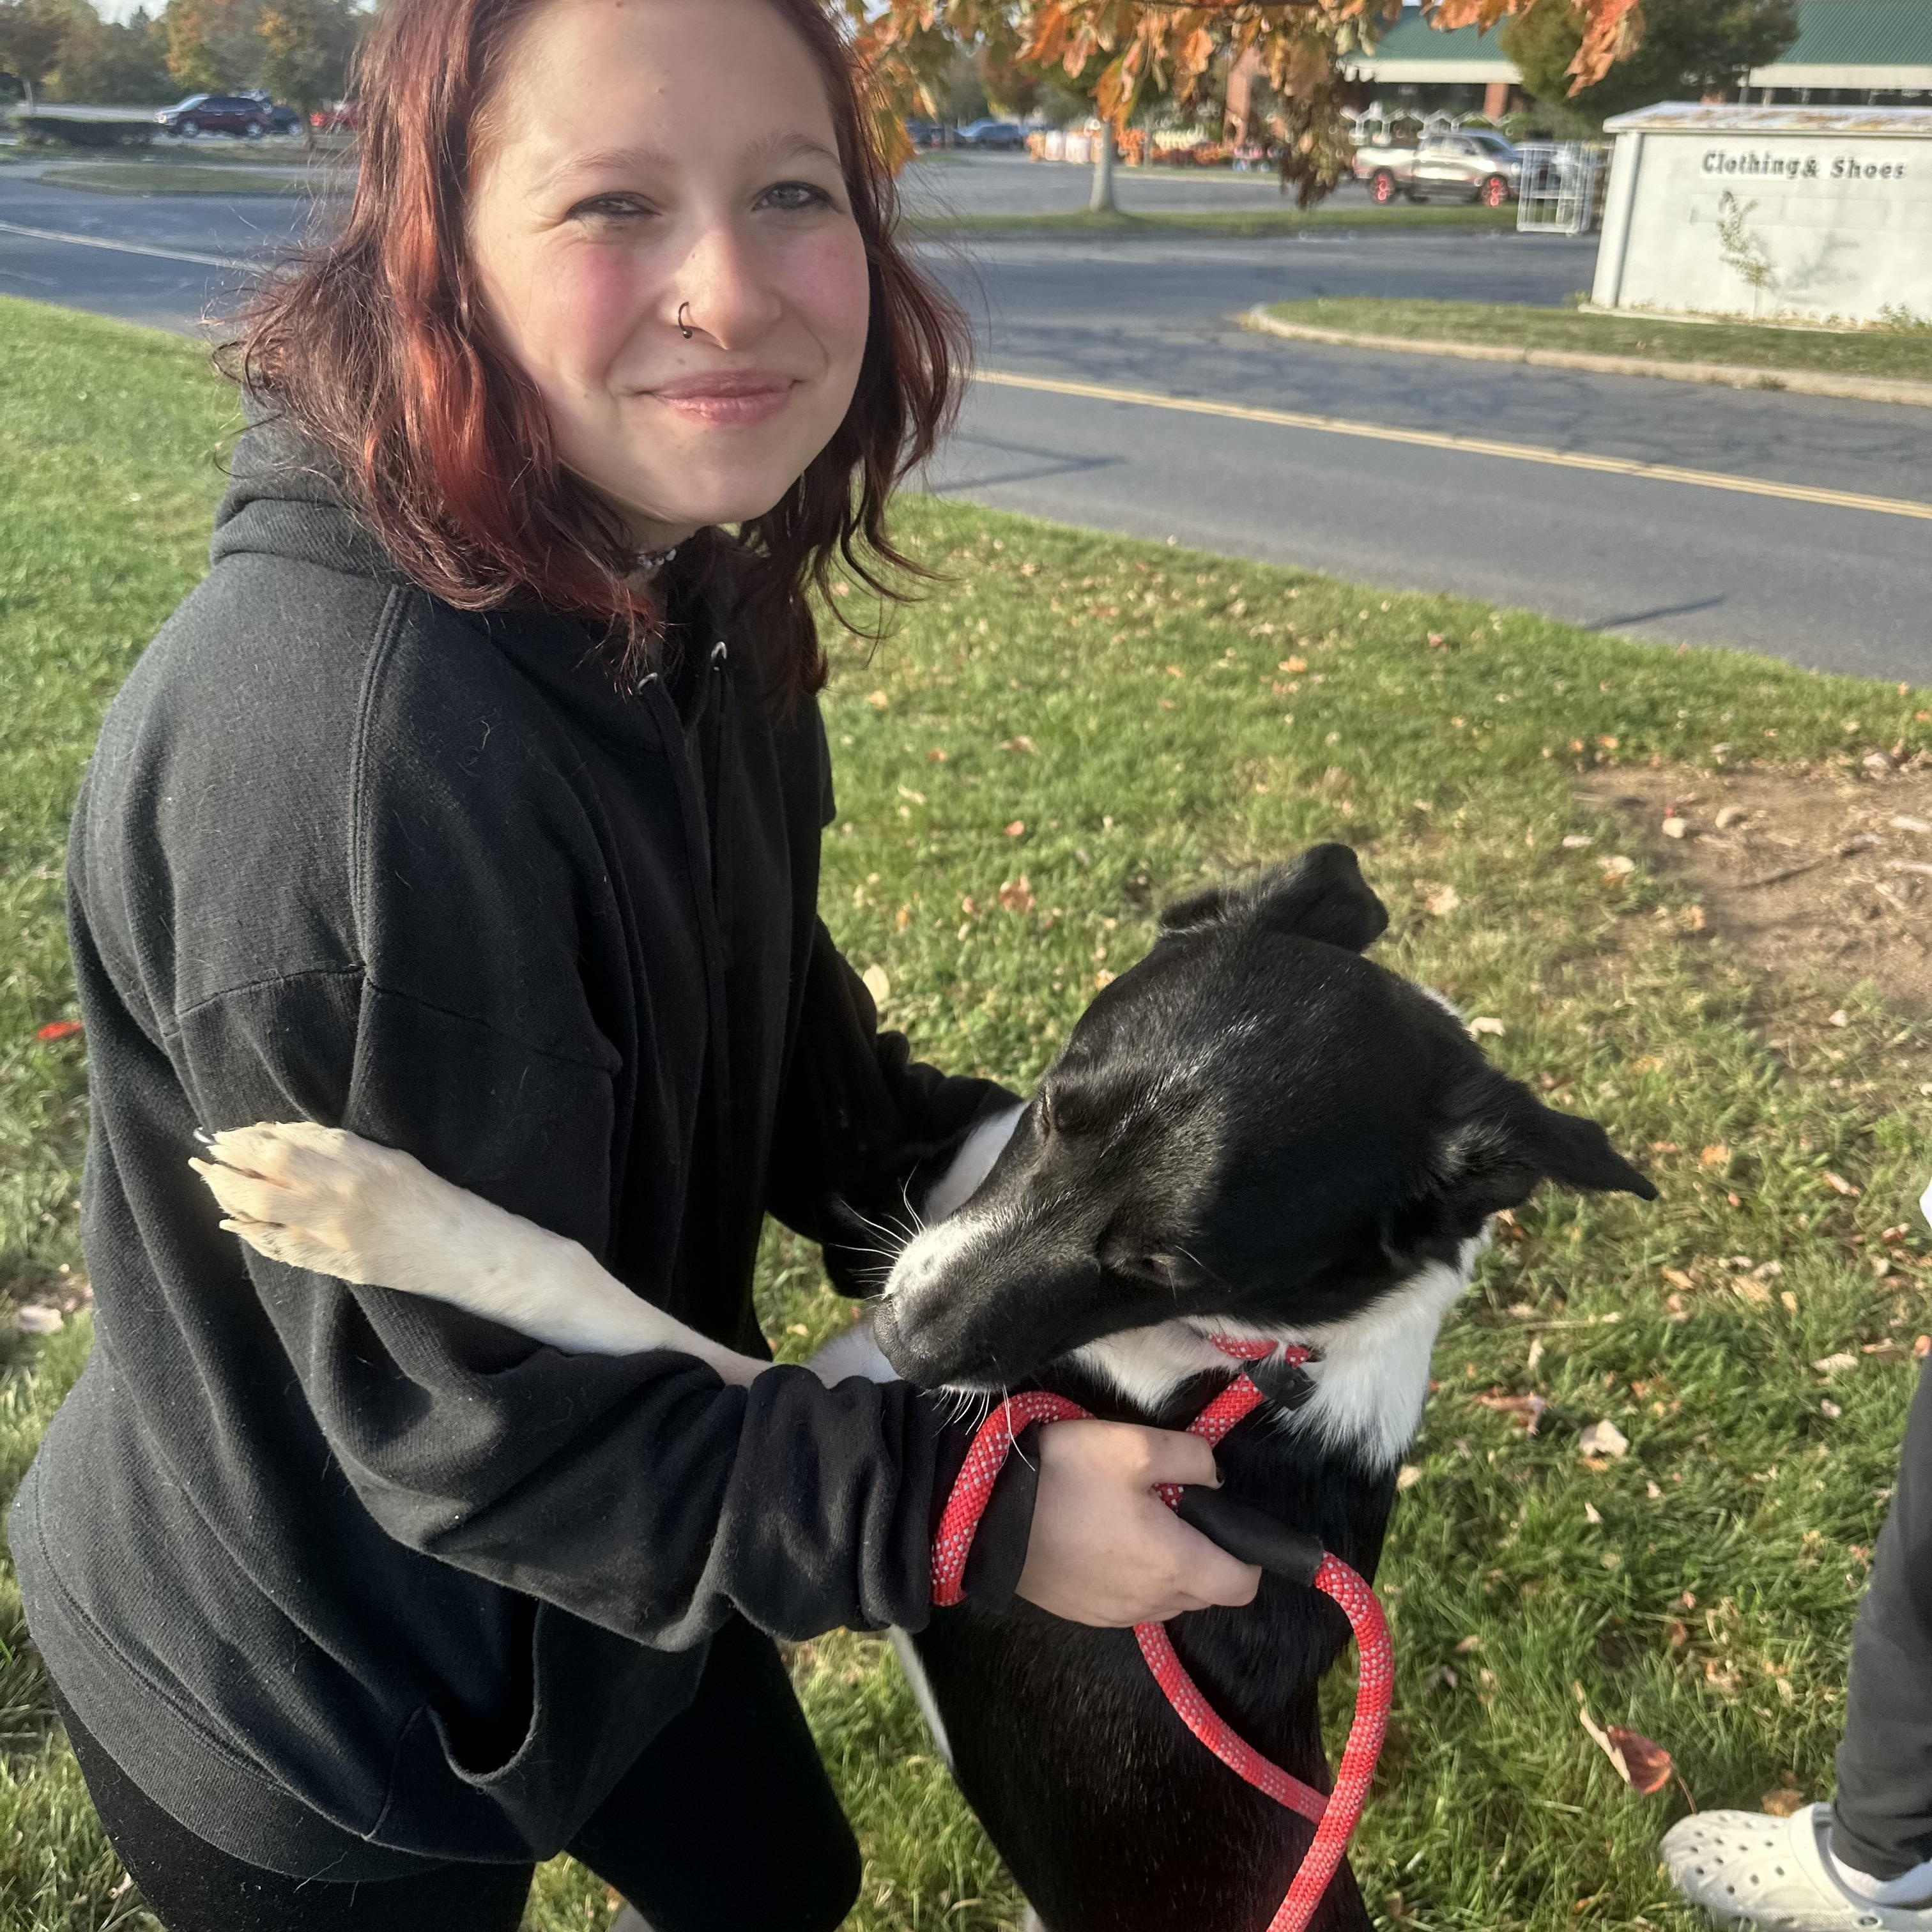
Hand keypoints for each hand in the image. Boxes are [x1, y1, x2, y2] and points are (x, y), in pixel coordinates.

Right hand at [1014, 1420, 1262, 1626]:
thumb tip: (1215, 1475)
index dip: (1248, 1555)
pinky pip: (1130, 1602)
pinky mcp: (1084, 1613)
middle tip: (1173, 1506)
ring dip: (1167, 1568)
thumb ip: (1192, 1457)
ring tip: (1135, 1520)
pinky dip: (1133, 1578)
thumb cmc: (1067, 1476)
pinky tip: (1104, 1539)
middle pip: (1205, 1593)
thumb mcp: (1135, 1445)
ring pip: (1167, 1599)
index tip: (1226, 1520)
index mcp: (1175, 1565)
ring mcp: (1114, 1614)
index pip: (1242, 1586)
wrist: (988, 1514)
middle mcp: (1151, 1602)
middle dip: (1204, 1555)